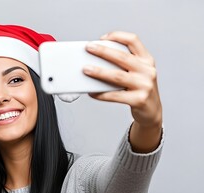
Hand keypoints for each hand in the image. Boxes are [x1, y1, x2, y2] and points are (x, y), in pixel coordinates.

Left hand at [83, 31, 161, 151]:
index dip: (117, 36)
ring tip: (85, 69)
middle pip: (122, 57)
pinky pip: (115, 95)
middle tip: (88, 48)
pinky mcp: (139, 100)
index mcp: (147, 60)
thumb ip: (124, 64)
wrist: (152, 111)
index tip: (102, 38)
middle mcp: (148, 70)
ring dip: (99, 72)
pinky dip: (101, 94)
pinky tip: (92, 92)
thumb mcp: (138, 72)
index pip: (133, 41)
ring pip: (117, 76)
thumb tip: (96, 60)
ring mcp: (144, 85)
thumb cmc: (139, 89)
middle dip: (103, 51)